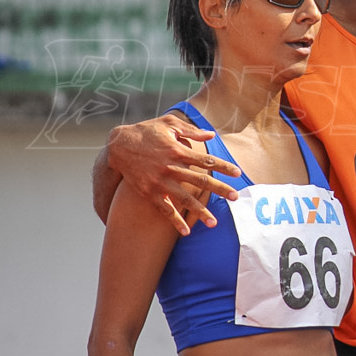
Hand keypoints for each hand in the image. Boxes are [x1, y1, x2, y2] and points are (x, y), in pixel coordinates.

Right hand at [107, 114, 241, 234]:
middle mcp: (171, 167)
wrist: (118, 145)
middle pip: (200, 181)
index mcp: (178, 150)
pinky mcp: (149, 192)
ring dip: (200, 211)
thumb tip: (211, 135)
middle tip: (235, 197)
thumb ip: (191, 131)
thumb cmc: (147, 131)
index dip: (223, 167)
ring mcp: (159, 181)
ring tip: (214, 223)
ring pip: (185, 199)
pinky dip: (175, 221)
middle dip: (219, 189)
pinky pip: (165, 210)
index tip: (238, 173)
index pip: (206, 160)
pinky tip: (186, 232)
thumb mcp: (169, 124)